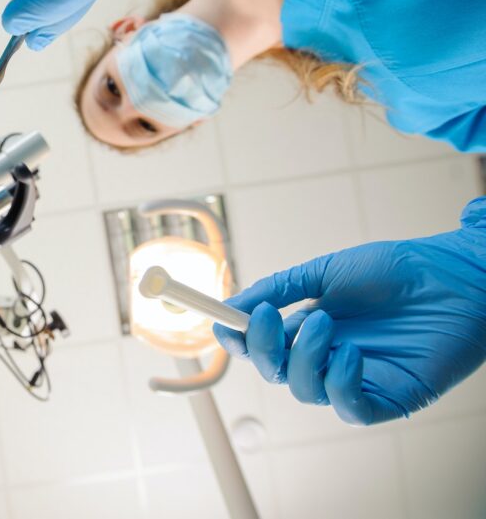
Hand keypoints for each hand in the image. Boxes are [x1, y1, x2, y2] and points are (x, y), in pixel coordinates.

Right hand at [214, 197, 485, 424]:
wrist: (454, 276)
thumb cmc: (396, 271)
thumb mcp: (325, 271)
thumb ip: (280, 288)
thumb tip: (232, 303)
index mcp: (307, 329)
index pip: (262, 346)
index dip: (240, 340)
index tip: (224, 322)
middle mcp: (326, 357)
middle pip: (276, 371)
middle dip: (263, 347)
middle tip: (267, 315)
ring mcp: (356, 378)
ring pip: (306, 391)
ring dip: (304, 358)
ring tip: (325, 321)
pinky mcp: (388, 397)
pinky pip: (350, 407)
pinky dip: (340, 384)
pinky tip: (350, 353)